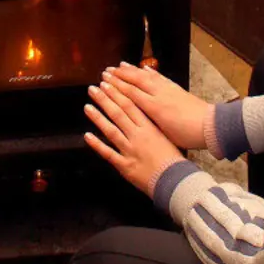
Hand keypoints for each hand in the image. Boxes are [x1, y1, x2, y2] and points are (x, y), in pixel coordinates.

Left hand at [84, 79, 184, 196]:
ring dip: (98, 117)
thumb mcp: (167, 136)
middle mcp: (138, 136)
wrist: (175, 180)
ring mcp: (130, 150)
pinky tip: (87, 136)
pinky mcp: (124, 165)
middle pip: (119, 113)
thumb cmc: (174, 159)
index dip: (117, 93)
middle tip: (93, 88)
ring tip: (87, 106)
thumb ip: (153, 125)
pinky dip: (97, 144)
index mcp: (149, 127)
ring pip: (111, 130)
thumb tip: (145, 112)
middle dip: (105, 99)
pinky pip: (108, 153)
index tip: (108, 83)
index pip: (130, 105)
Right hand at [103, 62, 211, 149]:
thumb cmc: (186, 135)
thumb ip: (148, 123)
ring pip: (146, 76)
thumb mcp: (163, 133)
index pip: (130, 93)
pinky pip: (159, 76)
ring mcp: (168, 89)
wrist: (209, 125)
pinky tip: (143, 68)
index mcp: (154, 107)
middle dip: (119, 75)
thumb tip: (134, 118)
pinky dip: (149, 71)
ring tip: (119, 65)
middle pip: (135, 81)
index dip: (116, 87)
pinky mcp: (176, 87)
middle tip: (106, 71)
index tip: (103, 82)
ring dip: (131, 70)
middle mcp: (159, 94)